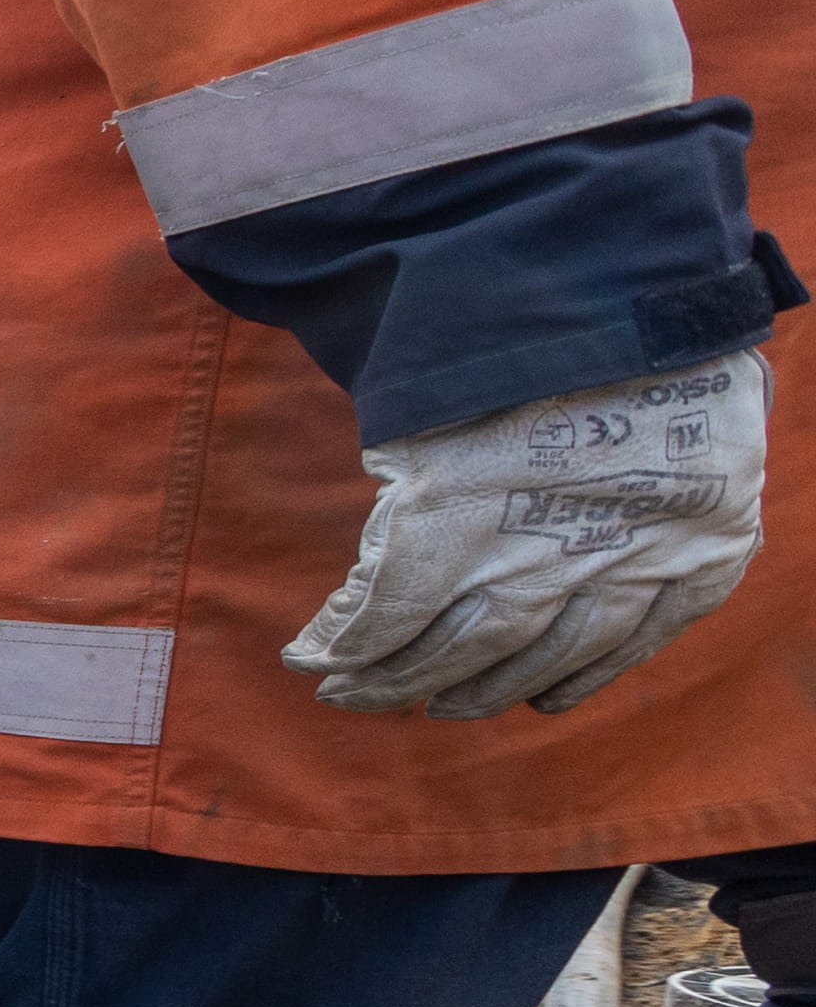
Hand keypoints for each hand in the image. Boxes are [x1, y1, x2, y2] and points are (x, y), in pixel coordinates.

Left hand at [283, 346, 767, 717]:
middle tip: (359, 695)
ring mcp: (630, 558)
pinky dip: (586, 676)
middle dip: (401, 680)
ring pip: (546, 657)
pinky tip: (545, 700)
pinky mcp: (701, 554)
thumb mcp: (422, 418)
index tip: (306, 663)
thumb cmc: (510, 351)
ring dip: (487, 691)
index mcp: (458, 515)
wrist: (654, 300)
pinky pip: (638, 639)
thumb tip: (363, 593)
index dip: (343, 648)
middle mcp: (544, 554)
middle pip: (464, 648)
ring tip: (443, 706)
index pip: (388, 615)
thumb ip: (398, 502)